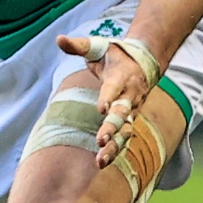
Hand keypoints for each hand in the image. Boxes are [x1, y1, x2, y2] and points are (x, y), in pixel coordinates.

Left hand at [56, 35, 155, 167]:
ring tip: (100, 162)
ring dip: (114, 147)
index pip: (114, 88)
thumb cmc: (114, 54)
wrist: (143, 62)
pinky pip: (125, 137)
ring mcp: (132, 109)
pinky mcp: (130, 119)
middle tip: (101, 141)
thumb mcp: (98, 46)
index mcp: (121, 77)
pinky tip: (103, 164)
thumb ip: (78, 45)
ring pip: (125, 131)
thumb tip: (58, 38)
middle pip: (121, 114)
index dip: (108, 97)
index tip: (101, 109)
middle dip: (112, 128)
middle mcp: (129, 96)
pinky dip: (116, 150)